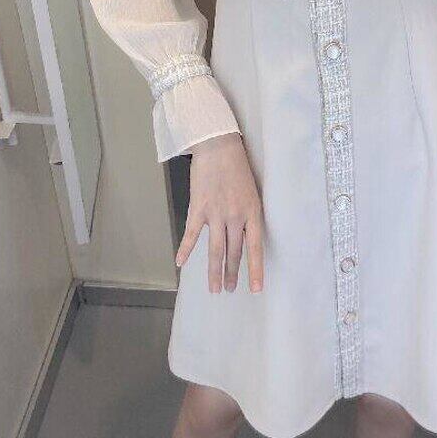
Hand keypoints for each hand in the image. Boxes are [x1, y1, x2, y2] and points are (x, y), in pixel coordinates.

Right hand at [175, 132, 264, 293]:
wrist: (219, 146)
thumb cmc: (238, 167)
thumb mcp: (252, 192)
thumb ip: (249, 214)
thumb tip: (246, 236)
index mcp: (253, 212)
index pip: (255, 248)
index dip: (255, 270)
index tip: (256, 289)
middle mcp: (236, 216)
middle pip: (233, 252)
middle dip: (231, 274)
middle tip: (229, 290)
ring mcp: (216, 213)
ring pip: (215, 250)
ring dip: (215, 271)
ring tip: (214, 288)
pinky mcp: (199, 208)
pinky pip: (191, 234)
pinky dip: (185, 249)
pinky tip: (180, 263)